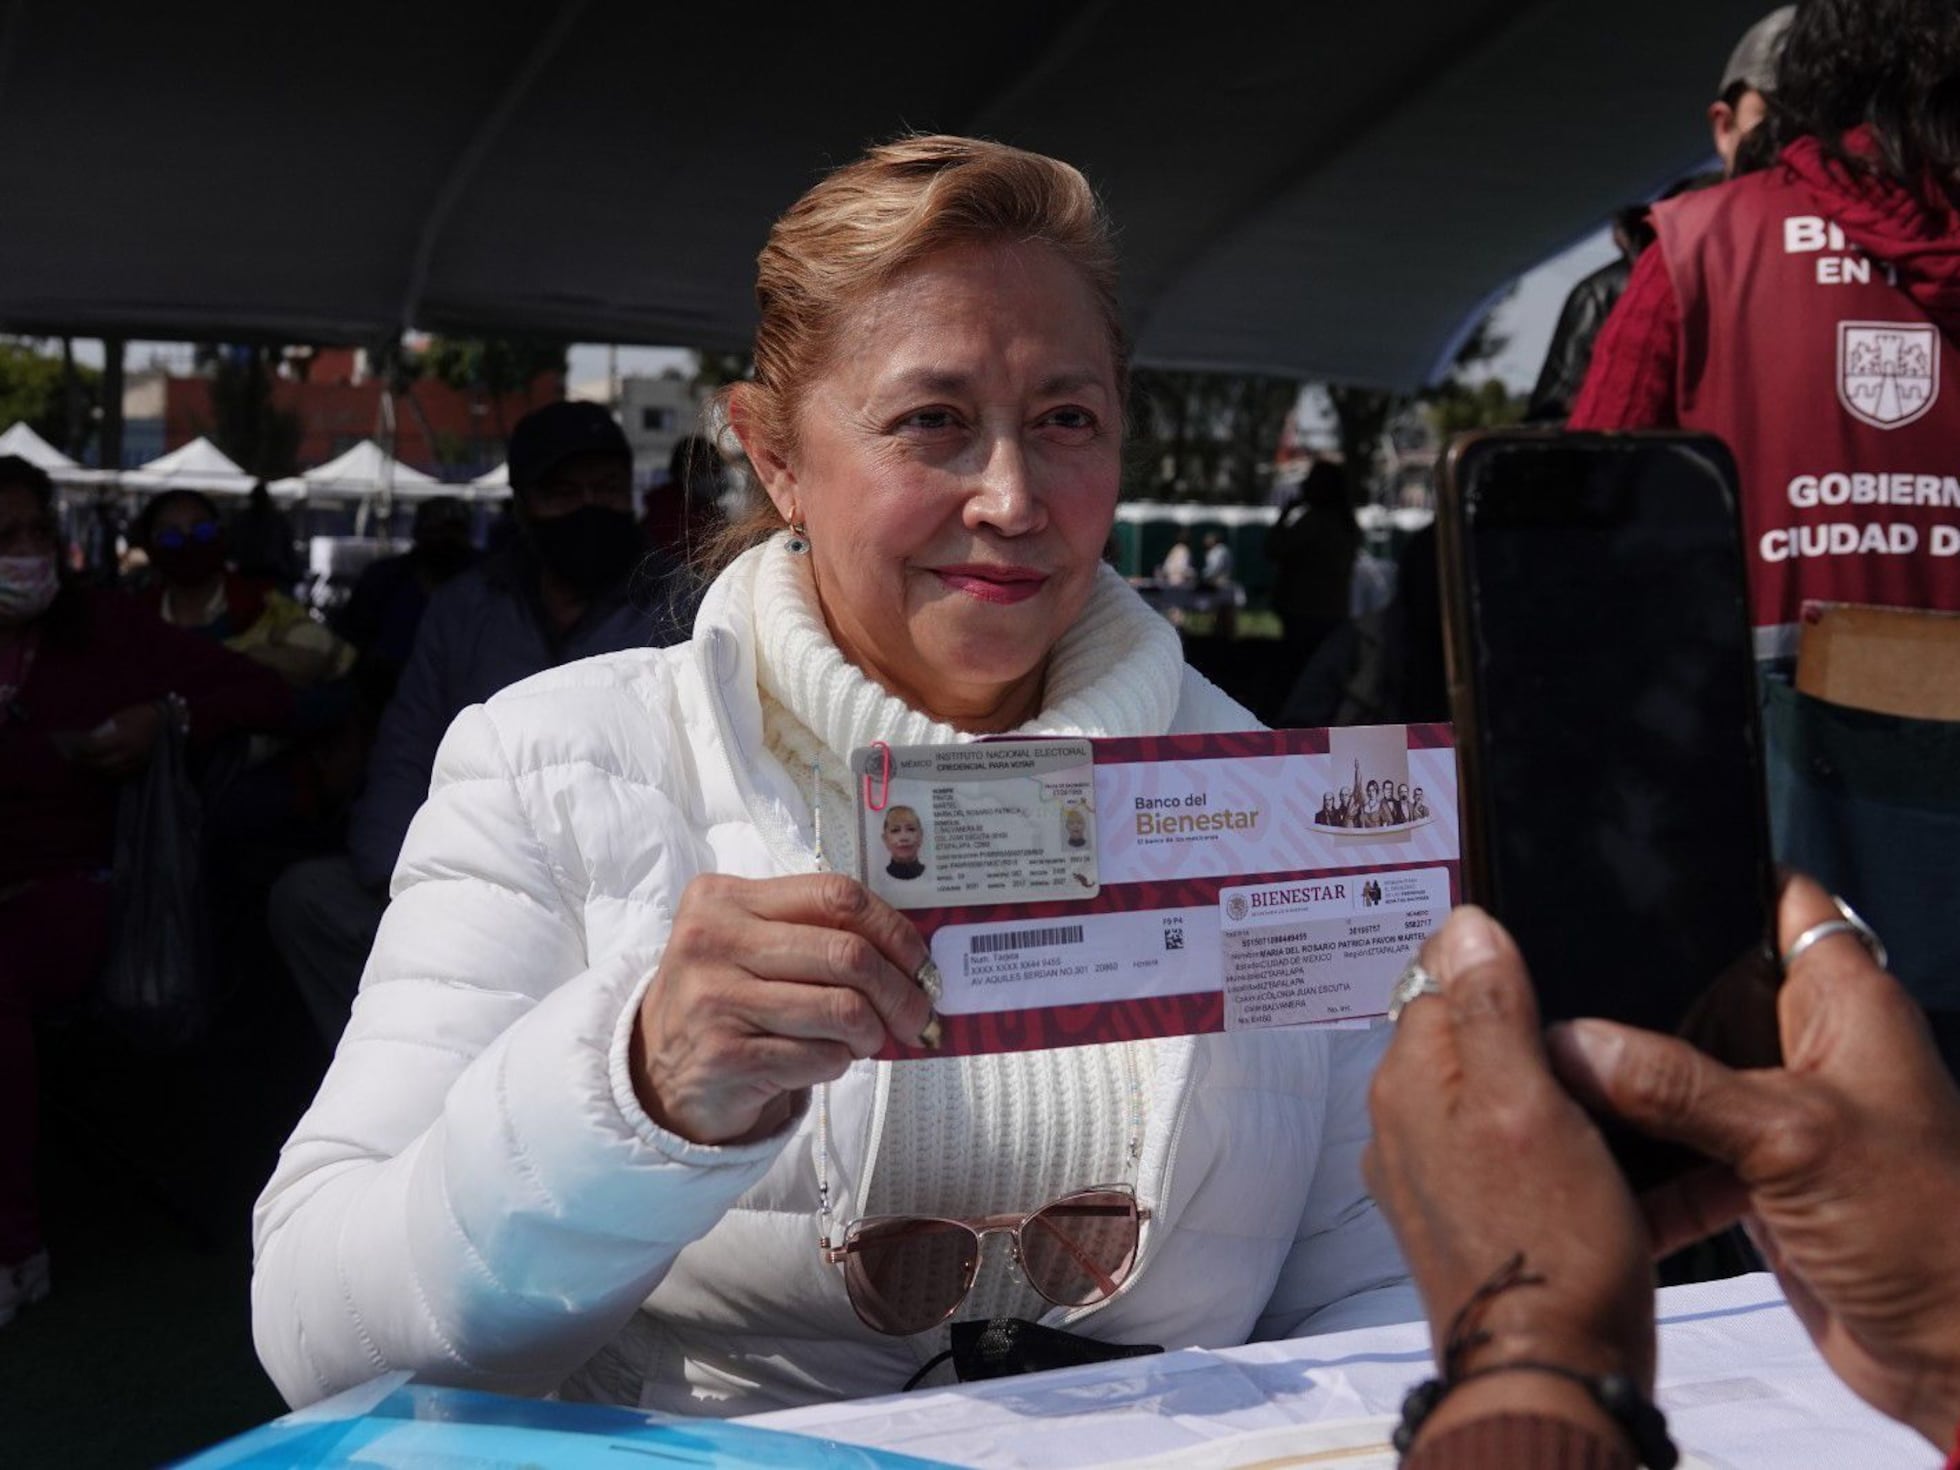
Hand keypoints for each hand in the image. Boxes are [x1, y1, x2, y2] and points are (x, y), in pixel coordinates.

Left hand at [71, 702, 162, 778]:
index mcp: (124, 738)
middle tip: (73, 759)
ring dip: (94, 771)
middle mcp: (130, 753)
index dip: (81, 750)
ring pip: (110, 773)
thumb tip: (88, 742)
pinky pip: (121, 775)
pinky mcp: (142, 767)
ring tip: (82, 767)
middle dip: (84, 763)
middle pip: (100, 764)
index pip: (95, 749)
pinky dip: (108, 774)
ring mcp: (136, 762)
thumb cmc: (141, 714)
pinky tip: (99, 771)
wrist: (168, 720)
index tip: (72, 747)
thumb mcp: (120, 717)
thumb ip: (105, 731)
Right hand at [631, 873, 936, 1146]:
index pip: (836, 895)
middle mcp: (714, 940)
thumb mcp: (753, 946)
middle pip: (847, 953)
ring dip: (872, 1033)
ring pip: (842, 1009)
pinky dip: (839, 1062)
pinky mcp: (725, 1056)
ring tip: (867, 1039)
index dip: (893, 929)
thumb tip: (913, 959)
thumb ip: (816, 935)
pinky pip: (821, 1056)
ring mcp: (716, 999)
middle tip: (916, 1014)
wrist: (657, 1071)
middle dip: (899, 990)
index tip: (919, 961)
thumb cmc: (727, 999)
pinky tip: (824, 1060)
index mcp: (727, 899)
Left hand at [1365, 908, 1655, 1404]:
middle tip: (1610, 1048)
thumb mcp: (1527, 1103)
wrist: (1549, 1374)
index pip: (1443, 982)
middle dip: (1538, 1033)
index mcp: (1409, 1082)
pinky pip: (1521, 1162)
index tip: (1568, 978)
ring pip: (1503, 1101)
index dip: (1507, 972)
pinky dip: (1567, 1154)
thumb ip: (1491, 1010)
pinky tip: (1620, 1164)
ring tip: (1625, 1104)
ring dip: (1562, 1095)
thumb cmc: (1546, 1238)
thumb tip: (1465, 923)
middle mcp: (1406, 1125)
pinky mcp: (1477, 1222)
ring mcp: (1437, 1178)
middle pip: (1475, 1041)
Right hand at [1552, 874, 1959, 1446]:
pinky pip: (1677, 1152)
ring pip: (1680, 1073)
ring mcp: (1780, 1115)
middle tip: (1545, 976)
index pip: (1777, 900)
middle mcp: (1810, 1046)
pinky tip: (1580, 1159)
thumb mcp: (1791, 1137)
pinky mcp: (1757, 1180)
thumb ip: (1676, 1084)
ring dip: (1623, 1083)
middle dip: (1631, 990)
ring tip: (1540, 1065)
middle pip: (1705, 989)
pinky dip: (1637, 1162)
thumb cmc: (1919, 1224)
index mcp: (1843, 1001)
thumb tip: (1568, 1042)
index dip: (1710, 877)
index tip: (1617, 869)